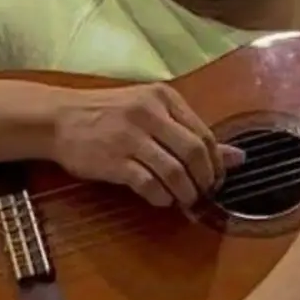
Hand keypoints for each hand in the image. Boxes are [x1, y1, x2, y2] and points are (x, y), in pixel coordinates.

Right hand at [49, 83, 244, 207]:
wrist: (59, 118)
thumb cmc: (108, 114)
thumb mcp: (151, 113)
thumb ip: (191, 132)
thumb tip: (239, 157)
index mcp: (163, 98)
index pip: (204, 134)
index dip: (216, 163)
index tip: (216, 179)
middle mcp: (149, 113)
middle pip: (194, 153)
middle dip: (205, 180)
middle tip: (203, 194)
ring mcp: (130, 137)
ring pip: (174, 172)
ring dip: (185, 193)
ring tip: (184, 201)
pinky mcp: (113, 160)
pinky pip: (148, 184)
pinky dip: (161, 197)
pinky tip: (160, 200)